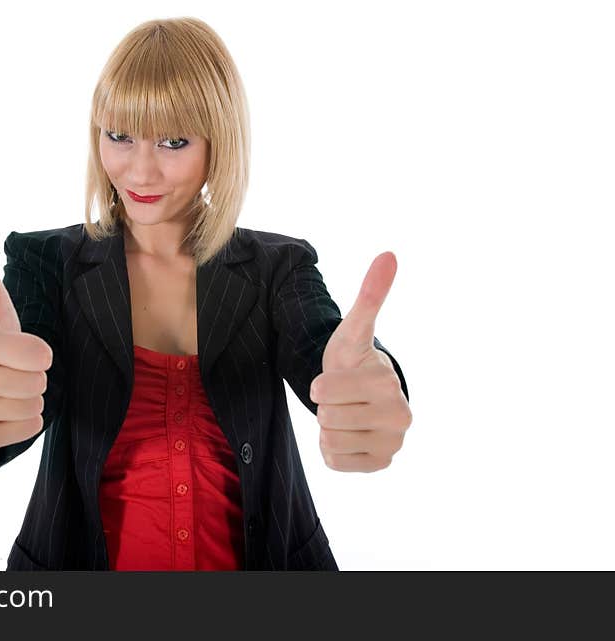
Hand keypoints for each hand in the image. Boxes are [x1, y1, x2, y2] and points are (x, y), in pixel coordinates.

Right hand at [0, 219, 52, 449]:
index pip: (41, 356)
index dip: (38, 352)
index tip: (19, 349)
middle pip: (40, 383)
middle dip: (32, 376)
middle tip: (10, 370)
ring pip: (35, 407)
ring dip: (28, 398)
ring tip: (6, 388)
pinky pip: (27, 431)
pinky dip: (23, 423)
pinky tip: (4, 409)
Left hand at [309, 252, 411, 471]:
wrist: (362, 393)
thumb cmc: (353, 360)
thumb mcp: (353, 329)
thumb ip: (369, 295)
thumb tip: (388, 254)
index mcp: (388, 384)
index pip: (324, 392)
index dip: (320, 384)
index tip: (334, 378)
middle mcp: (400, 418)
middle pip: (326, 417)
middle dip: (325, 405)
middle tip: (342, 397)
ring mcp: (393, 444)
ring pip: (329, 441)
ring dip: (328, 427)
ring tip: (345, 413)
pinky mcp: (381, 464)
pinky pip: (336, 462)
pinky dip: (333, 450)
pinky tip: (349, 433)